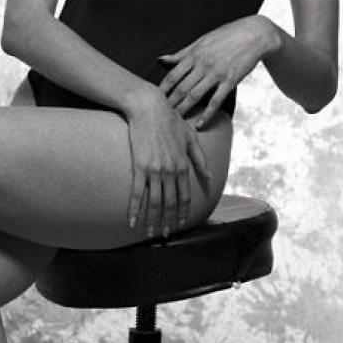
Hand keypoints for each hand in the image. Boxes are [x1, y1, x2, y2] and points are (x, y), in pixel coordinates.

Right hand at [125, 88, 211, 238]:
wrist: (149, 108)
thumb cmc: (170, 120)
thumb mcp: (191, 138)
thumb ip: (200, 159)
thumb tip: (210, 178)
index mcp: (183, 165)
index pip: (185, 196)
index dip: (182, 212)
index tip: (179, 224)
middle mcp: (171, 171)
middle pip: (170, 203)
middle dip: (167, 221)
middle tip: (163, 234)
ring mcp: (155, 170)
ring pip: (154, 202)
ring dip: (152, 219)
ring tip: (149, 232)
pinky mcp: (139, 166)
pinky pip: (137, 193)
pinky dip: (134, 209)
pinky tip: (132, 220)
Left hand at [158, 15, 278, 129]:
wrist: (254, 35)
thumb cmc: (226, 36)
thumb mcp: (202, 41)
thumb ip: (181, 53)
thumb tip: (161, 59)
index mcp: (195, 54)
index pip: (173, 74)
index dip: (162, 88)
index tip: (153, 99)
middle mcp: (203, 64)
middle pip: (181, 87)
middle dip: (169, 103)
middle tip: (160, 115)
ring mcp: (217, 73)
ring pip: (195, 95)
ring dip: (183, 110)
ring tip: (175, 121)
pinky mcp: (230, 81)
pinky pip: (215, 101)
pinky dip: (206, 115)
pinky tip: (199, 124)